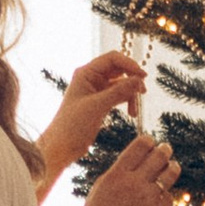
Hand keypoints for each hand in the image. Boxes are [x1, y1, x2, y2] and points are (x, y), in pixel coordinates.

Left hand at [38, 48, 146, 179]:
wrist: (61, 147)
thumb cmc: (72, 125)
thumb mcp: (97, 106)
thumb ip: (119, 91)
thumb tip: (139, 80)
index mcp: (86, 73)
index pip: (112, 59)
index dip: (130, 64)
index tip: (143, 76)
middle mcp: (91, 78)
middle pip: (119, 69)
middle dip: (132, 79)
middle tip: (142, 93)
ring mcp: (96, 90)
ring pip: (121, 84)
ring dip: (131, 94)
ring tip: (134, 111)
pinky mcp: (101, 102)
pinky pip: (119, 95)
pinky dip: (127, 102)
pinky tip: (132, 114)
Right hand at [78, 132, 180, 205]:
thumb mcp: (102, 187)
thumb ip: (119, 171)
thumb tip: (138, 158)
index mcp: (117, 173)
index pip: (141, 145)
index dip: (149, 141)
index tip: (150, 144)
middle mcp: (133, 183)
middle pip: (159, 155)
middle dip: (164, 150)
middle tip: (165, 150)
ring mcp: (147, 198)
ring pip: (170, 173)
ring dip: (172, 167)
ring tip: (172, 167)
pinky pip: (169, 197)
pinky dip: (166, 194)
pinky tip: (161, 194)